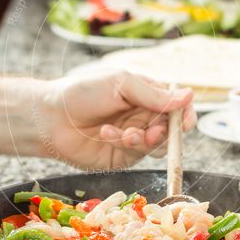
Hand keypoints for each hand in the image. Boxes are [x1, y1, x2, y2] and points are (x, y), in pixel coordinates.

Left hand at [39, 70, 196, 169]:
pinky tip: (107, 134)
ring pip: (158, 145)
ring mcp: (134, 137)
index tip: (186, 123)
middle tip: (152, 133)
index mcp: (146, 94)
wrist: (51, 117)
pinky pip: (138, 154)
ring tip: (127, 135)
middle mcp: (143, 115)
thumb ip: (154, 95)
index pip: (177, 105)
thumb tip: (189, 96)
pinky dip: (126, 144)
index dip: (186, 115)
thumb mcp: (121, 84)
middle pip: (172, 128)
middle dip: (165, 132)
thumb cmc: (84, 92)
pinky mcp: (123, 156)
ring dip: (146, 140)